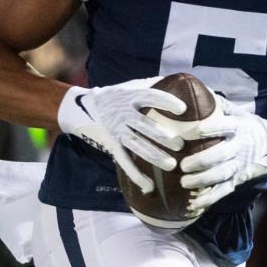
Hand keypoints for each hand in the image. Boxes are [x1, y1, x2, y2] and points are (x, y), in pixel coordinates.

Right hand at [56, 79, 187, 193]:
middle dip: (162, 135)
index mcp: (130, 97)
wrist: (84, 108)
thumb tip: (179, 79)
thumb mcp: (130, 86)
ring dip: (153, 156)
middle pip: (144, 125)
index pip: (150, 97)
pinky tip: (149, 187)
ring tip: (171, 165)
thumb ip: (151, 84)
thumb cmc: (116, 96)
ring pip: (136, 145)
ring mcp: (117, 131)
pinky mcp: (112, 145)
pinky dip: (136, 175)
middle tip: (180, 144)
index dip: (166, 102)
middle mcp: (123, 114)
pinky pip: (124, 162)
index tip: (182, 109)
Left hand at [179, 100, 266, 215]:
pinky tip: (194, 203)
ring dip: (202, 181)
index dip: (210, 129)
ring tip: (184, 183)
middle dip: (201, 162)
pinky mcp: (240, 178)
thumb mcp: (240, 112)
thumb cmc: (251, 125)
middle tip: (183, 165)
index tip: (194, 131)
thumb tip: (198, 88)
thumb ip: (220, 104)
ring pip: (221, 175)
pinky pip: (224, 190)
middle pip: (221, 155)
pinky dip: (209, 198)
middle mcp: (241, 146)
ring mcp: (241, 164)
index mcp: (240, 127)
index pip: (225, 126)